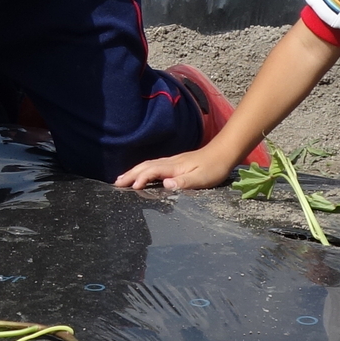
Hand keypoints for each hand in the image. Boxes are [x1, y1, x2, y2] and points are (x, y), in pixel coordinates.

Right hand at [116, 144, 234, 192]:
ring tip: (122, 178)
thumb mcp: (201, 178)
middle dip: (130, 174)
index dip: (141, 179)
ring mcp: (172, 161)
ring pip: (148, 165)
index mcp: (174, 167)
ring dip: (134, 171)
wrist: (223, 152)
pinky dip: (143, 169)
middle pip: (145, 166)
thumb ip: (183, 182)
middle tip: (116, 183)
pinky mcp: (175, 163)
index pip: (152, 171)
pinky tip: (141, 174)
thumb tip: (165, 184)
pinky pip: (153, 165)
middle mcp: (170, 162)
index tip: (131, 188)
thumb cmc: (214, 168)